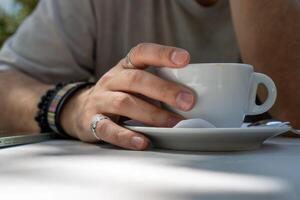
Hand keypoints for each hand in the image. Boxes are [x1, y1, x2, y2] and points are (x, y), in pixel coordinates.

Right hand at [61, 43, 194, 149]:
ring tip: (174, 124)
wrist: (81, 109)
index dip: (162, 54)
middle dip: (164, 90)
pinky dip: (126, 137)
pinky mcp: (92, 121)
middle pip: (136, 79)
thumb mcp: (133, 83)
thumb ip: (155, 84)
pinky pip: (108, 129)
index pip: (142, 52)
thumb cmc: (118, 94)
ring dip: (153, 114)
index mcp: (124, 67)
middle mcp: (112, 80)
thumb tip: (189, 96)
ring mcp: (101, 100)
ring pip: (125, 103)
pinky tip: (143, 142)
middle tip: (188, 101)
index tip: (184, 59)